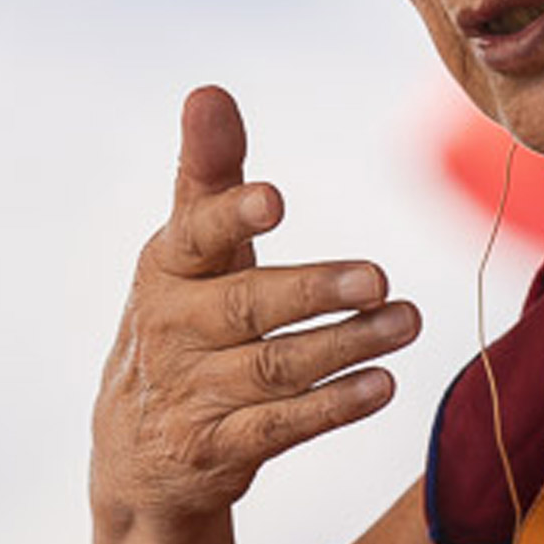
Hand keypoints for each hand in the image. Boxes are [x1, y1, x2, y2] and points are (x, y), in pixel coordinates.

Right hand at [91, 86, 419, 527]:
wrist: (137, 452)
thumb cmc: (181, 320)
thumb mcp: (187, 250)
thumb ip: (208, 173)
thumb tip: (208, 91)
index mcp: (165, 268)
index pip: (195, 237)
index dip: (233, 219)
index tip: (275, 201)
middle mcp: (171, 330)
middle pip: (246, 308)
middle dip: (312, 292)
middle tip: (379, 278)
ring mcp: (193, 394)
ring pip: (273, 369)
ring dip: (344, 347)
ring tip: (406, 322)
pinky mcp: (218, 449)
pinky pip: (280, 428)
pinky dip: (332, 408)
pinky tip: (381, 385)